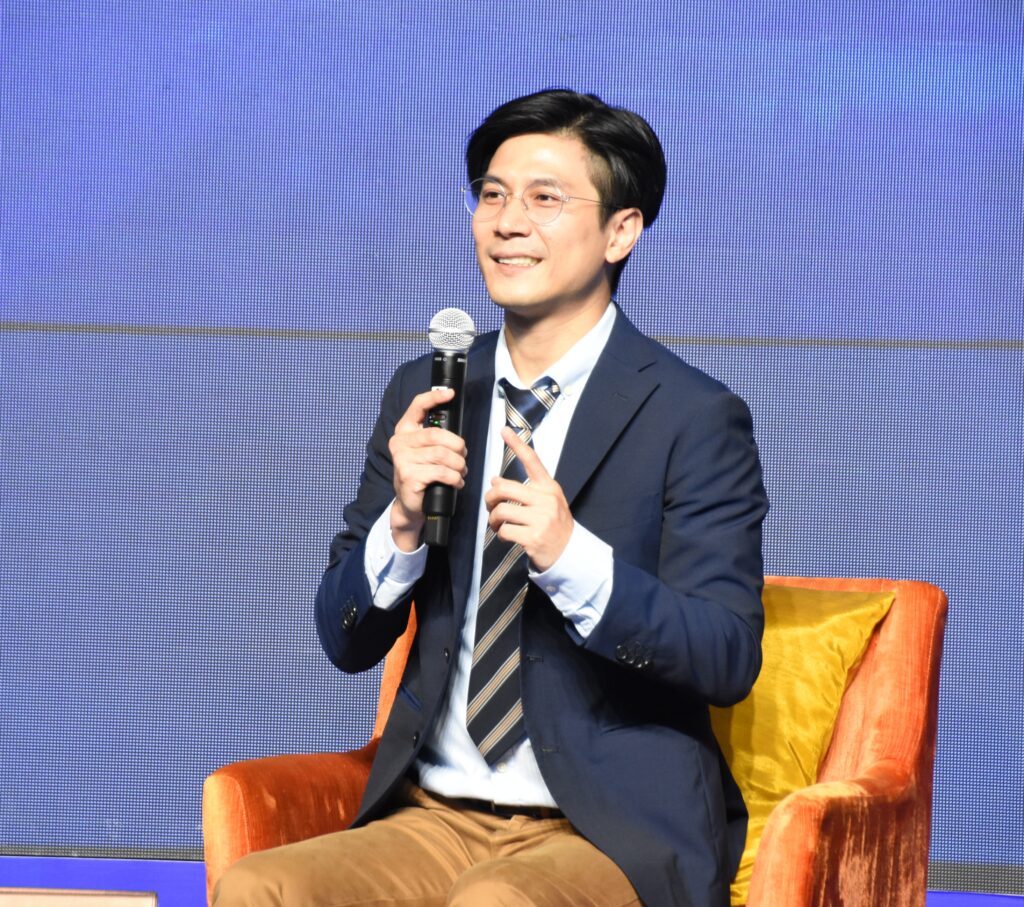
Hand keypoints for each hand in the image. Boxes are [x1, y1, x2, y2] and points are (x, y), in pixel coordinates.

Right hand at [388, 387, 467, 549]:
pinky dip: (455, 478)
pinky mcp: (409, 476)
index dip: (434, 398)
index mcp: (405, 430)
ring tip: (460, 472)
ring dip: (459, 465)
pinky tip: (456, 482)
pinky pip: (442, 472)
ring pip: (443, 455)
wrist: (410, 504)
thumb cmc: (423, 474)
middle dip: (458, 447)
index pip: (417, 406)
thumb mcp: (427, 451)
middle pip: (437, 435)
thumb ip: (436, 437)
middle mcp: (400, 442)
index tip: (451, 393)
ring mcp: (402, 460)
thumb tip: (457, 430)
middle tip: (463, 457)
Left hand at [484, 426, 573, 571]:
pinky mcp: (534, 537)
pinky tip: (505, 535)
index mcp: (549, 487)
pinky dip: (500, 533)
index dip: (517, 444)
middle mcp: (546, 499)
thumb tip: (495, 480)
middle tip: (490, 505)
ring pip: (501, 510)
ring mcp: (541, 519)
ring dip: (493, 519)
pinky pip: (505, 530)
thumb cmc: (553, 524)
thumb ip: (526, 489)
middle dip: (490, 498)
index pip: (532, 460)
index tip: (504, 430)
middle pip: (504, 488)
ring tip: (498, 523)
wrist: (569, 551)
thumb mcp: (547, 501)